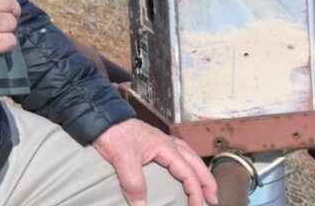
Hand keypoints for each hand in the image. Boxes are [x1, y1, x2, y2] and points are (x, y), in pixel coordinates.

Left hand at [90, 119, 217, 205]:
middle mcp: (169, 143)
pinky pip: (180, 152)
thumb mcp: (122, 159)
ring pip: (190, 156)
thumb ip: (133, 182)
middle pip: (196, 164)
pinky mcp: (154, 141)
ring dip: (200, 172)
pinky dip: (189, 162)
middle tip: (213, 200)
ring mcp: (163, 140)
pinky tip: (186, 167)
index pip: (188, 173)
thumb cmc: (113, 135)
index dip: (196, 192)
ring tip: (206, 187)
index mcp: (166, 147)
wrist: (101, 116)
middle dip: (207, 183)